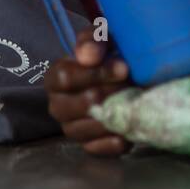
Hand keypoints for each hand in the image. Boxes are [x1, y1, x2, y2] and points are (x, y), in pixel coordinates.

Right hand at [45, 26, 132, 155]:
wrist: (120, 77)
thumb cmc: (107, 55)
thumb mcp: (101, 40)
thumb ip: (93, 42)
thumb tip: (88, 57)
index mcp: (54, 79)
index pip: (66, 79)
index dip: (97, 73)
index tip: (123, 68)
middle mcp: (57, 106)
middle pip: (83, 104)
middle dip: (113, 93)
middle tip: (134, 84)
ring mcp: (71, 129)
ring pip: (92, 127)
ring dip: (118, 113)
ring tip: (135, 100)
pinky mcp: (88, 146)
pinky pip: (102, 148)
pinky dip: (119, 137)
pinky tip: (132, 123)